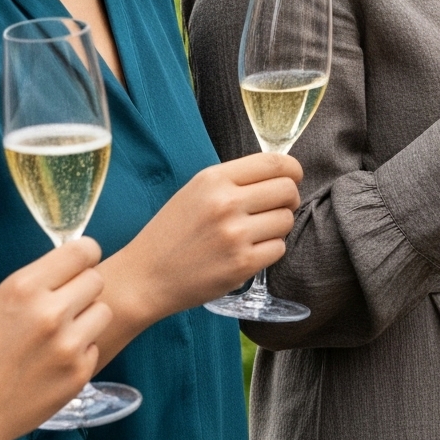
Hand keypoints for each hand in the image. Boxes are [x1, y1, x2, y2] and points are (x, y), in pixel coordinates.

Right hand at [0, 238, 109, 439]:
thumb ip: (32, 286)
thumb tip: (65, 269)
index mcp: (24, 288)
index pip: (83, 251)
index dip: (84, 258)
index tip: (79, 267)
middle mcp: (50, 313)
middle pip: (96, 280)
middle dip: (82, 290)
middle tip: (65, 306)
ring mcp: (67, 346)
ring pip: (102, 312)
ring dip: (86, 319)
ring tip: (61, 335)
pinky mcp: (78, 374)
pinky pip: (94, 347)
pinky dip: (80, 352)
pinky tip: (54, 364)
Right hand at [117, 154, 305, 317]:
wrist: (145, 276)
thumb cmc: (172, 232)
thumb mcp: (196, 191)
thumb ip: (234, 180)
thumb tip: (279, 175)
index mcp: (214, 179)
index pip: (273, 163)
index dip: (292, 169)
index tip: (294, 177)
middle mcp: (226, 203)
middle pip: (286, 190)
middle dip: (289, 198)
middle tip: (278, 207)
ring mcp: (235, 235)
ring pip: (286, 220)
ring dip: (278, 226)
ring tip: (256, 232)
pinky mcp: (241, 265)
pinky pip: (278, 249)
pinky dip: (270, 250)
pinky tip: (250, 251)